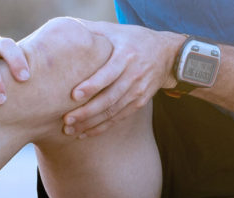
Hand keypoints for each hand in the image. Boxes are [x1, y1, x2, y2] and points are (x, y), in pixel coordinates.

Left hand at [62, 21, 184, 137]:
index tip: (74, 95)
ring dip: (91, 123)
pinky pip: (119, 118)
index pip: (108, 73)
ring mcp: (138, 91)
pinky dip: (102, 127)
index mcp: (126, 55)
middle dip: (87, 112)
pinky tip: (85, 133)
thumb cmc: (135, 40)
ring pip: (113, 111)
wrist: (168, 54)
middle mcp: (134, 75)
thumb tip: (68, 28)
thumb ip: (94, 31)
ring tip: (71, 130)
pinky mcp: (139, 102)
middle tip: (66, 120)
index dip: (92, 85)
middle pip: (109, 98)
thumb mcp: (117, 31)